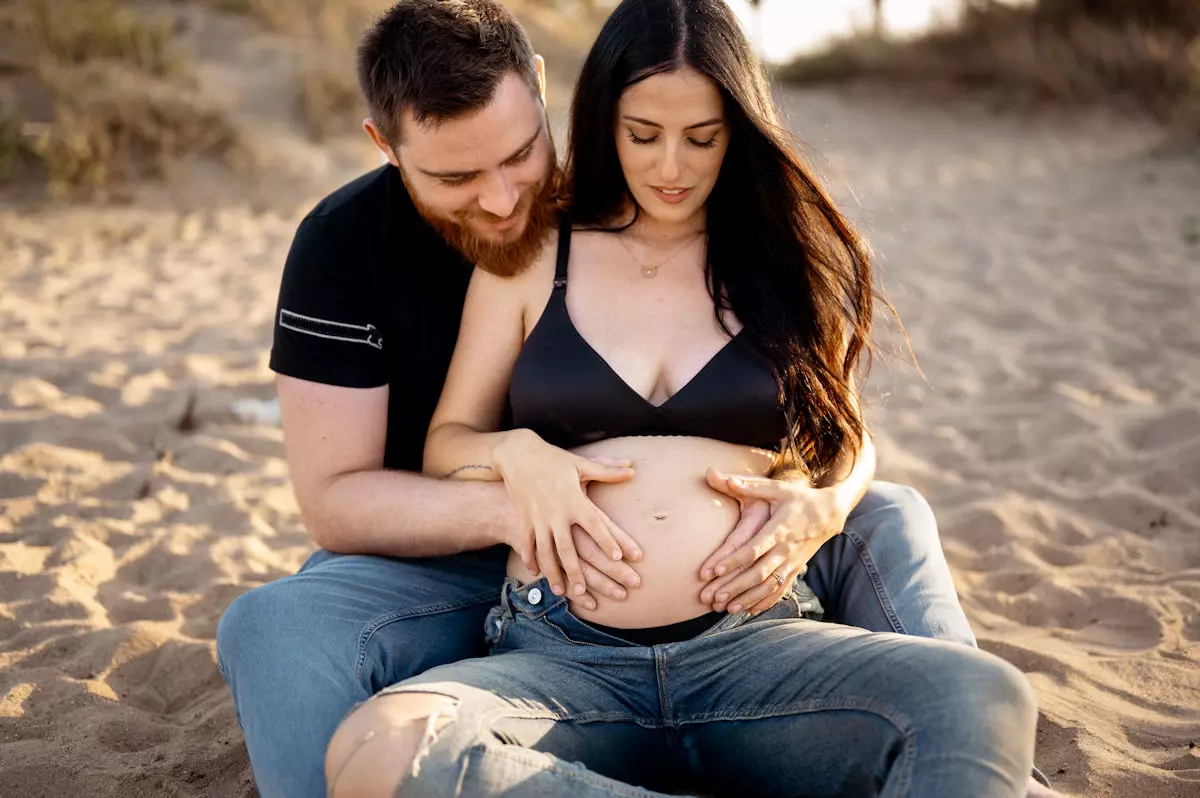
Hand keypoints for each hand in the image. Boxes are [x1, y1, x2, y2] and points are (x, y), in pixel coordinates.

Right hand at [494, 430, 641, 597]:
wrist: (518, 455)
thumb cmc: (554, 460)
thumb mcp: (581, 464)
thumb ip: (607, 470)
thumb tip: (631, 469)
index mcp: (575, 500)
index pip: (595, 524)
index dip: (608, 540)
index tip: (619, 557)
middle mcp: (557, 513)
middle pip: (568, 548)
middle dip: (576, 571)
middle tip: (586, 590)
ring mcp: (538, 519)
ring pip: (546, 553)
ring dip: (553, 573)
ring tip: (560, 591)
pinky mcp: (524, 520)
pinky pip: (527, 545)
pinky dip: (531, 560)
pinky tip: (536, 574)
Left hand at [699, 467, 847, 614]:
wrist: (830, 513)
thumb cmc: (798, 498)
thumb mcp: (776, 488)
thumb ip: (748, 485)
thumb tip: (719, 476)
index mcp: (779, 529)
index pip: (754, 549)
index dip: (735, 560)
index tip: (715, 570)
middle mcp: (786, 550)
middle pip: (759, 573)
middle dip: (735, 586)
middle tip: (713, 597)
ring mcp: (793, 563)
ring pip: (769, 586)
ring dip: (747, 598)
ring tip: (726, 608)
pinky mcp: (796, 570)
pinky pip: (781, 590)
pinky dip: (765, 602)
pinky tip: (749, 611)